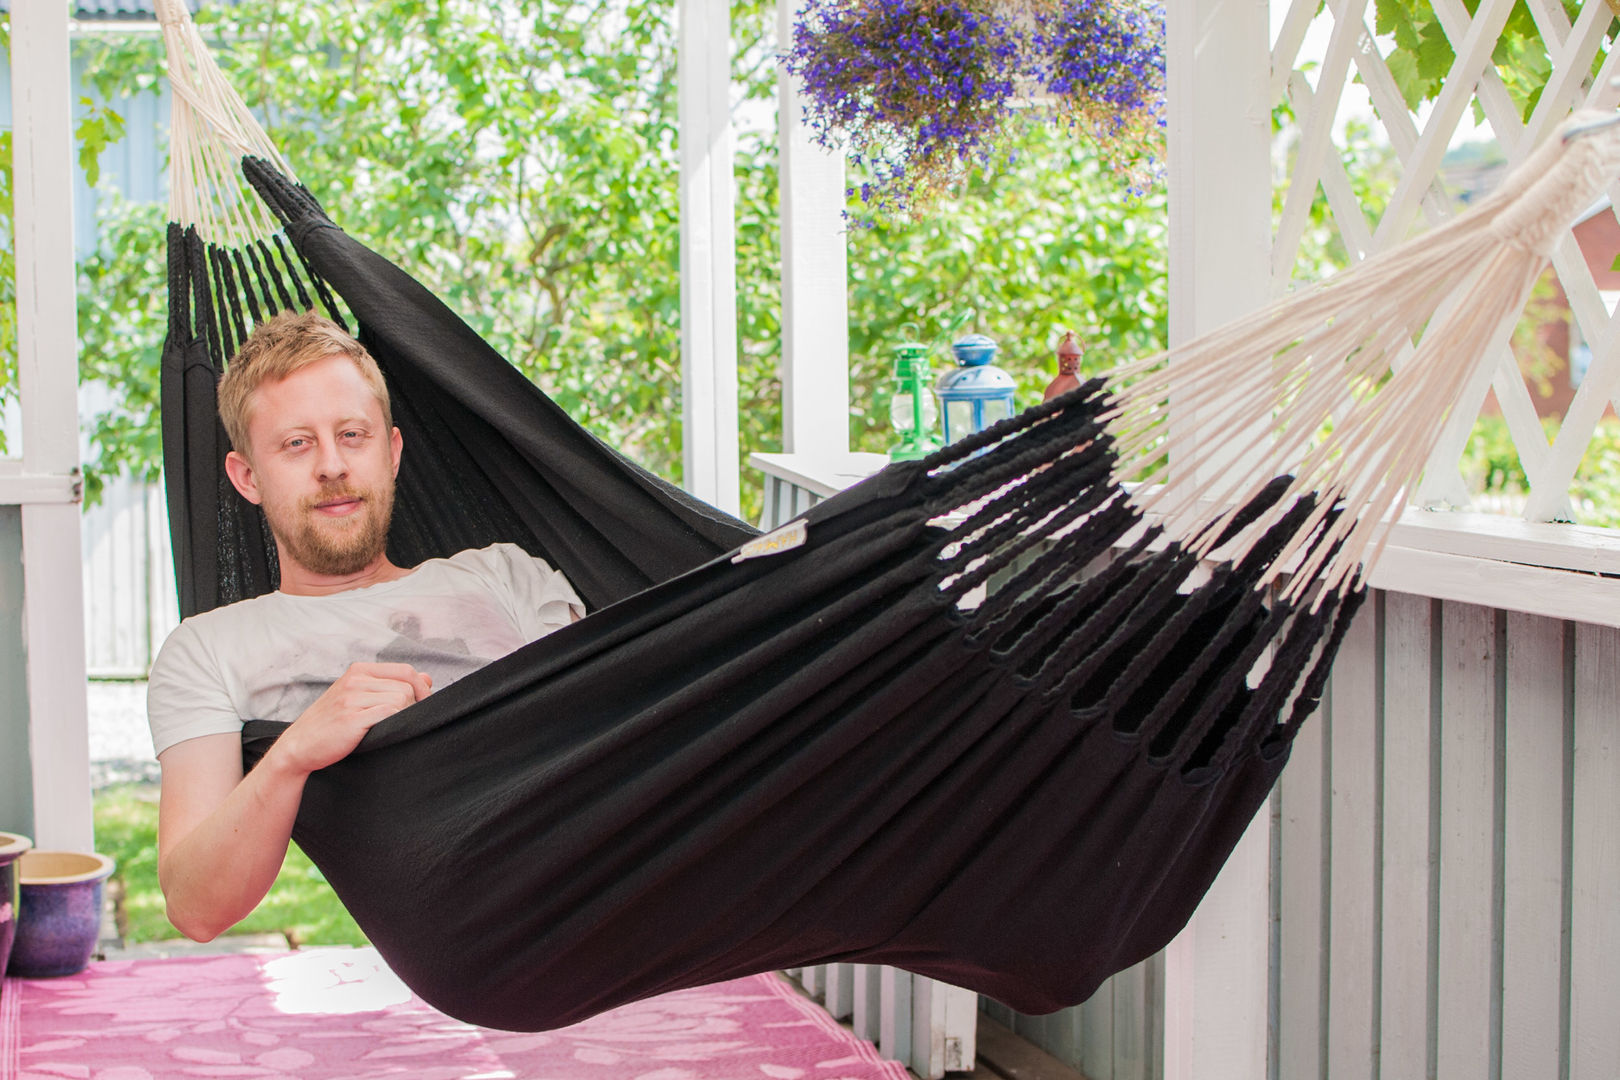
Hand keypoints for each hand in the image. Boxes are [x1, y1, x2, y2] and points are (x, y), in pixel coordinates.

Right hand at [271, 662, 431, 775]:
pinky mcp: (351, 717)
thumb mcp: (360, 697)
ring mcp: (352, 698)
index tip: (424, 704)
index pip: (405, 670)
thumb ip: (392, 685)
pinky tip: (385, 731)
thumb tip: (428, 678)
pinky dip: (395, 723)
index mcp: (359, 671)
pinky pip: (389, 713)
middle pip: (407, 685)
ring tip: (391, 727)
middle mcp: (355, 680)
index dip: (422, 688)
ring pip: (401, 699)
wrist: (299, 746)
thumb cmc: (332, 724)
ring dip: (404, 715)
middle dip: (415, 705)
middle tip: (406, 720)